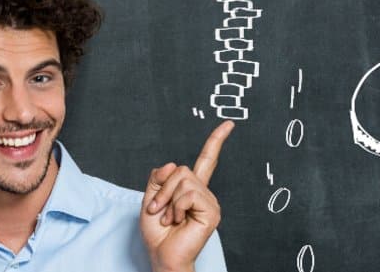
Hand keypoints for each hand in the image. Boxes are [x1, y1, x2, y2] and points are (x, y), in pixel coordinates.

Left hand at [140, 121, 234, 271]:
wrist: (162, 255)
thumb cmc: (158, 232)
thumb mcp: (151, 198)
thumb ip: (159, 177)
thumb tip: (173, 165)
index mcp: (192, 188)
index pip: (206, 160)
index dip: (216, 141)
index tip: (228, 124)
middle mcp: (204, 193)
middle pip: (181, 169)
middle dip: (163, 189)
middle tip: (160, 210)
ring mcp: (210, 202)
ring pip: (183, 180)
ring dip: (168, 199)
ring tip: (170, 217)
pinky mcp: (212, 211)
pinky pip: (189, 194)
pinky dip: (176, 206)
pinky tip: (178, 220)